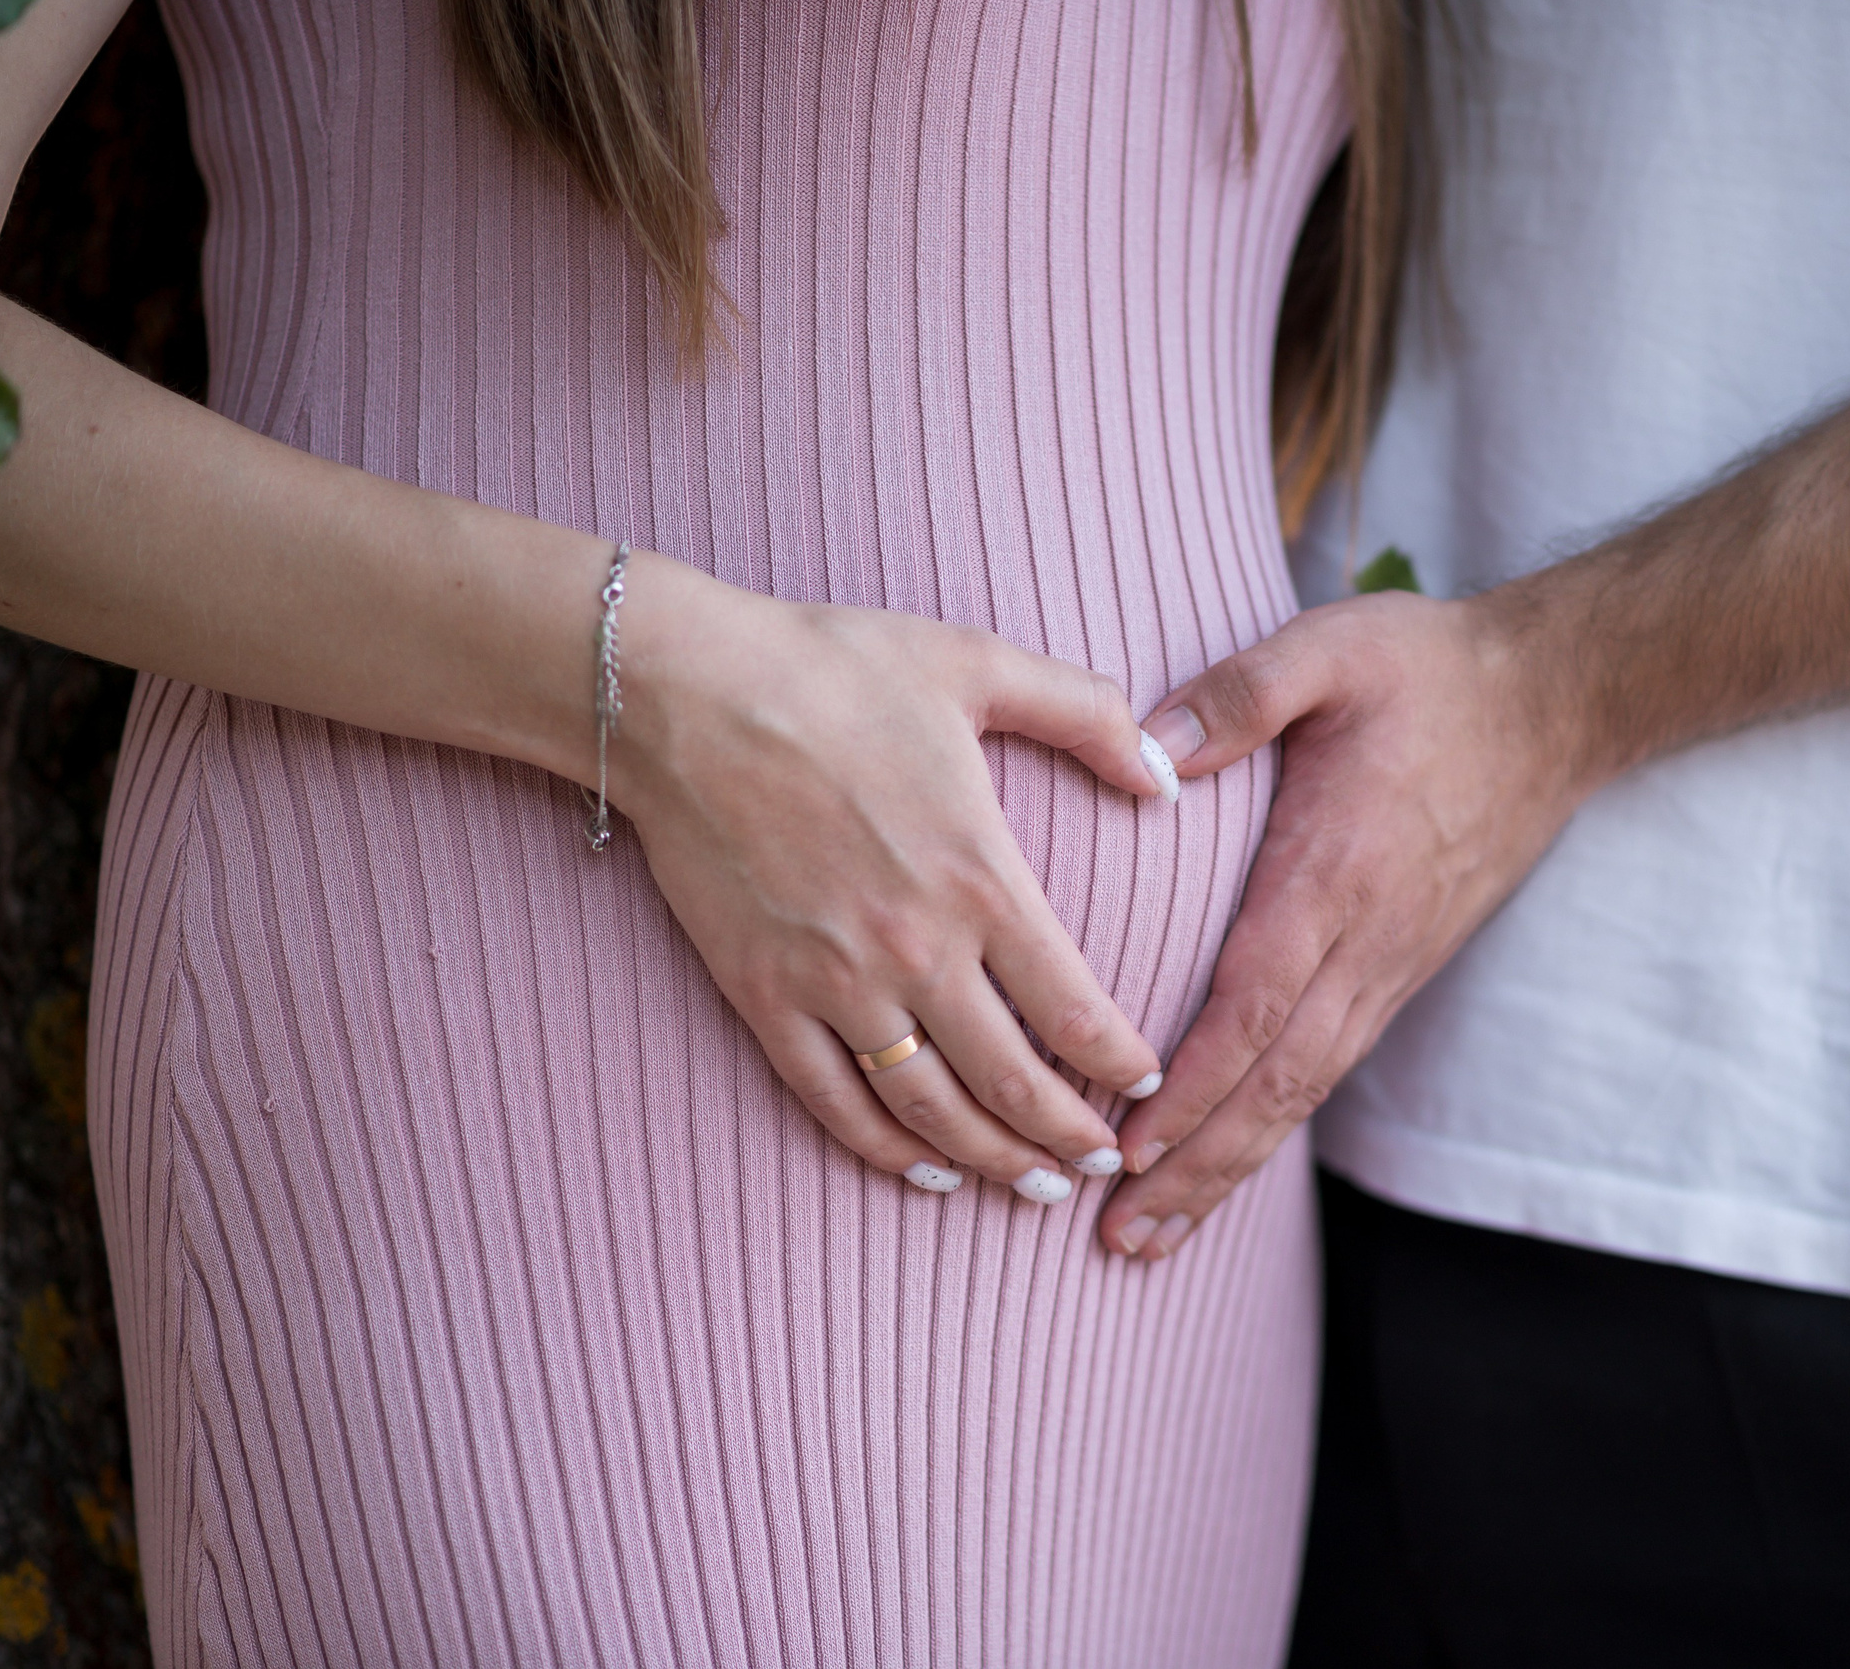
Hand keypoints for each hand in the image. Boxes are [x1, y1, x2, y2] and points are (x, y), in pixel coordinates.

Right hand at [610, 554, 1181, 1201]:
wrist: (684, 691)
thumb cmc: (833, 666)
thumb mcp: (979, 664)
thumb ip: (1086, 713)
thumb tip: (1166, 775)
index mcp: (981, 876)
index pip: (1075, 1007)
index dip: (1120, 1064)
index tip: (1147, 1087)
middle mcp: (916, 948)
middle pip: (1012, 1081)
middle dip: (1068, 1137)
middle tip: (1101, 1163)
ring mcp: (835, 982)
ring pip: (930, 1109)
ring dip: (990, 1160)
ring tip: (1033, 1185)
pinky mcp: (764, 996)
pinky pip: (833, 1102)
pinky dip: (886, 1150)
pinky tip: (926, 1170)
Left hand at [1096, 586, 1598, 1256]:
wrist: (1556, 702)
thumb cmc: (1430, 670)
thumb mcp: (1331, 648)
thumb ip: (1240, 693)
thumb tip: (1149, 751)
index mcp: (1333, 875)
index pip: (1254, 1004)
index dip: (1192, 1084)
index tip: (1127, 1145)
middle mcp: (1365, 943)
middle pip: (1275, 1082)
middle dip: (1196, 1167)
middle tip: (1118, 1238)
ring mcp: (1388, 966)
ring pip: (1302, 1091)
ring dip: (1226, 1168)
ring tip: (1151, 1235)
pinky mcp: (1399, 969)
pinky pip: (1325, 1067)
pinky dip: (1267, 1124)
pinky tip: (1220, 1160)